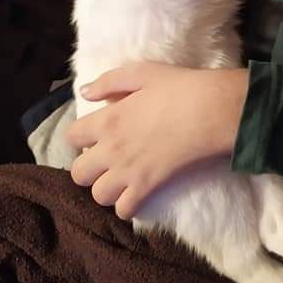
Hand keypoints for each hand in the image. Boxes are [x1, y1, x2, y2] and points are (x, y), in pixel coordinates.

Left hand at [67, 62, 248, 219]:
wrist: (211, 110)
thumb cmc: (179, 87)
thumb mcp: (141, 72)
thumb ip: (108, 81)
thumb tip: (84, 93)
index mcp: (107, 120)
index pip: (72, 136)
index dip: (81, 135)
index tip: (96, 134)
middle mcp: (111, 150)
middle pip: (78, 173)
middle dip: (88, 168)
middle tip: (105, 160)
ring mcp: (128, 172)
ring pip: (98, 195)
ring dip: (106, 188)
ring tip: (120, 179)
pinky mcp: (148, 187)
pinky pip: (124, 210)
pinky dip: (127, 206)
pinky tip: (136, 193)